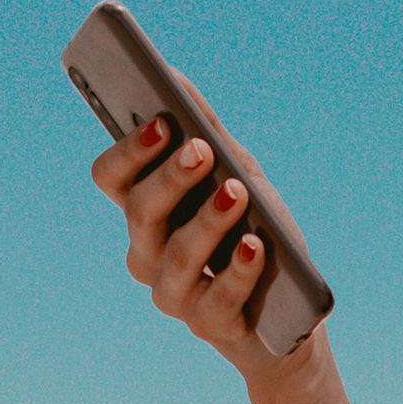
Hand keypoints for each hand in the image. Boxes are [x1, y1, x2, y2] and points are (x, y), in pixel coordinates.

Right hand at [89, 105, 319, 389]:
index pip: (112, 178)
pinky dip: (238, 269)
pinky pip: (218, 297)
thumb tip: (175, 77)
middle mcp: (148, 254)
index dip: (129, 152)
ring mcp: (174, 295)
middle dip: (170, 179)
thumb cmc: (256, 233)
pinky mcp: (210, 326)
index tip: (163, 123)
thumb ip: (209, 131)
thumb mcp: (240, 176)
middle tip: (201, 149)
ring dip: (207, 220)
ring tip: (236, 192)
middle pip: (140, 212)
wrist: (291, 311)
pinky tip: (254, 245)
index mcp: (146, 213)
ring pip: (177, 255)